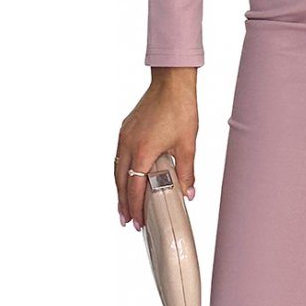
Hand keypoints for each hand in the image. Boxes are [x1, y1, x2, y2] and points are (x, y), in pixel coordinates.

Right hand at [115, 69, 198, 229]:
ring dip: (120, 189)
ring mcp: (124, 137)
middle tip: (127, 221)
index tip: (138, 222)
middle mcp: (129, 145)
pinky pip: (119, 157)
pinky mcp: (126, 129)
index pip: (135, 189)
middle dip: (123, 204)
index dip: (136, 208)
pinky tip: (127, 177)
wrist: (171, 83)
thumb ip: (186, 172)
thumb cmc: (180, 109)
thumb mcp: (187, 144)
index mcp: (143, 152)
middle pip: (121, 183)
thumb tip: (188, 192)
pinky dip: (122, 172)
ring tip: (124, 205)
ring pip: (118, 170)